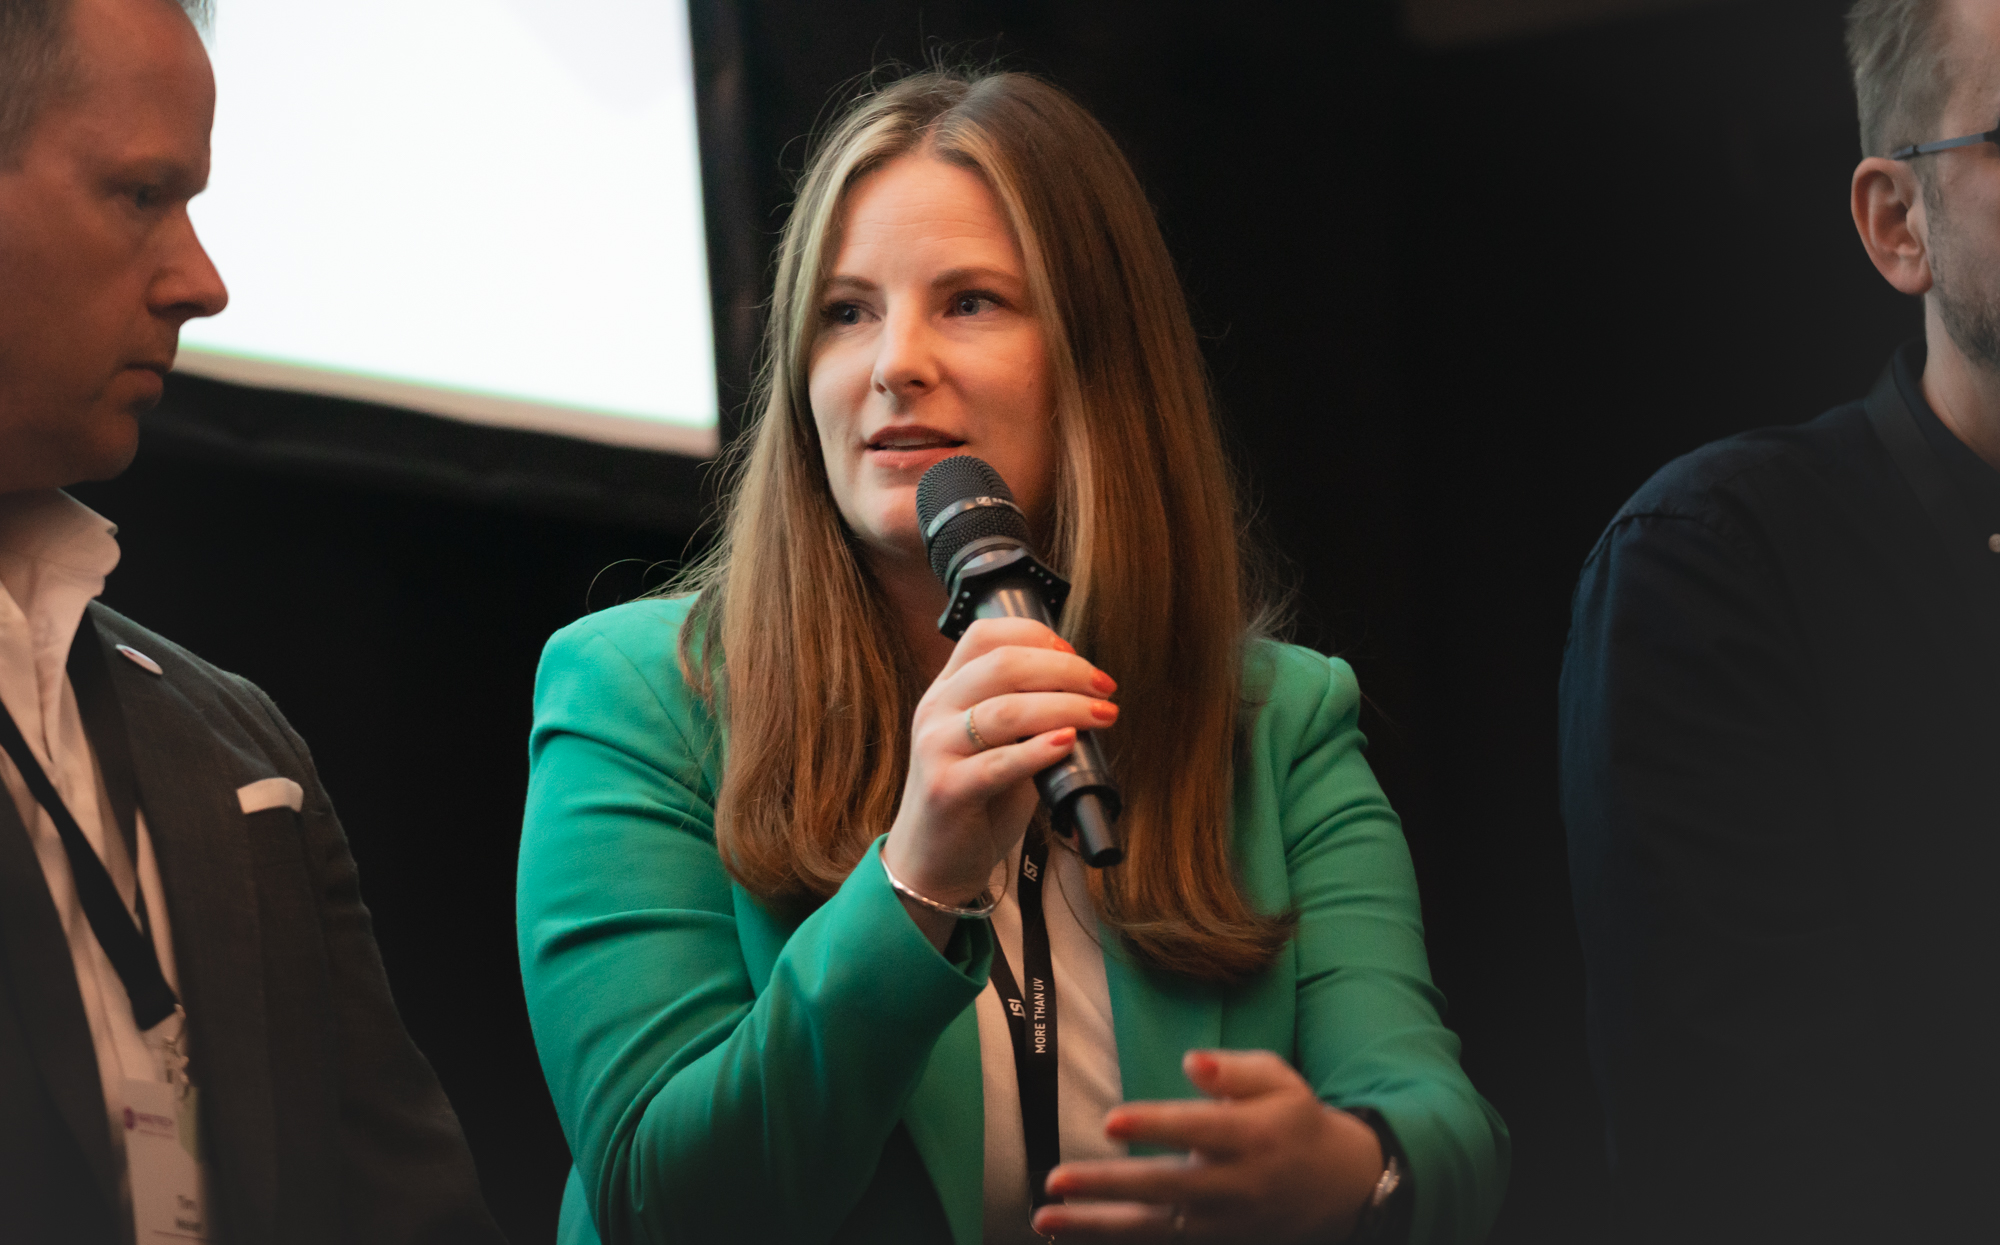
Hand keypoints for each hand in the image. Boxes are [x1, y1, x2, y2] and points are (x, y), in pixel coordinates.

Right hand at [881, 617, 1116, 945]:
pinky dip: (1038, 750)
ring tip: (1101, 716)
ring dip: (1064, 707)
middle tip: (1103, 687)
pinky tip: (1067, 744)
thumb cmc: (976, 798)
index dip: (1036, 635)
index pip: (984, 635)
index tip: (1076, 654)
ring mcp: (935, 749)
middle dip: (1064, 670)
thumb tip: (1088, 691)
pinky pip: (997, 764)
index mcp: (947, 690)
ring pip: (1004, 711)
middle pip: (1002, 665)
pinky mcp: (945, 790)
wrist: (933, 860)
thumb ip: (1028, 713)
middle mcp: (935, 710)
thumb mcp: (997, 743)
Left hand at [1031, 1050, 1384, 1243]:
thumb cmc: (1294, 1120)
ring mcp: (1223, 1223)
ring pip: (1153, 1228)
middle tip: (1056, 1179)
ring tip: (1046, 1216)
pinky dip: (1117, 1240)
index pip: (1197, 1130)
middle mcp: (1236, 1185)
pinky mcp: (1215, 1242)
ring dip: (1096, 1225)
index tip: (1110, 1121)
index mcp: (1253, 1136)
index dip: (1154, 1126)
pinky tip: (1073, 1232)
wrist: (1340, 1189)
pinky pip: (1160, 1244)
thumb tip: (1190, 1062)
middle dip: (1107, 1186)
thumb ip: (1235, 1071)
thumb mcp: (1280, 1081)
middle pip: (1164, 1187)